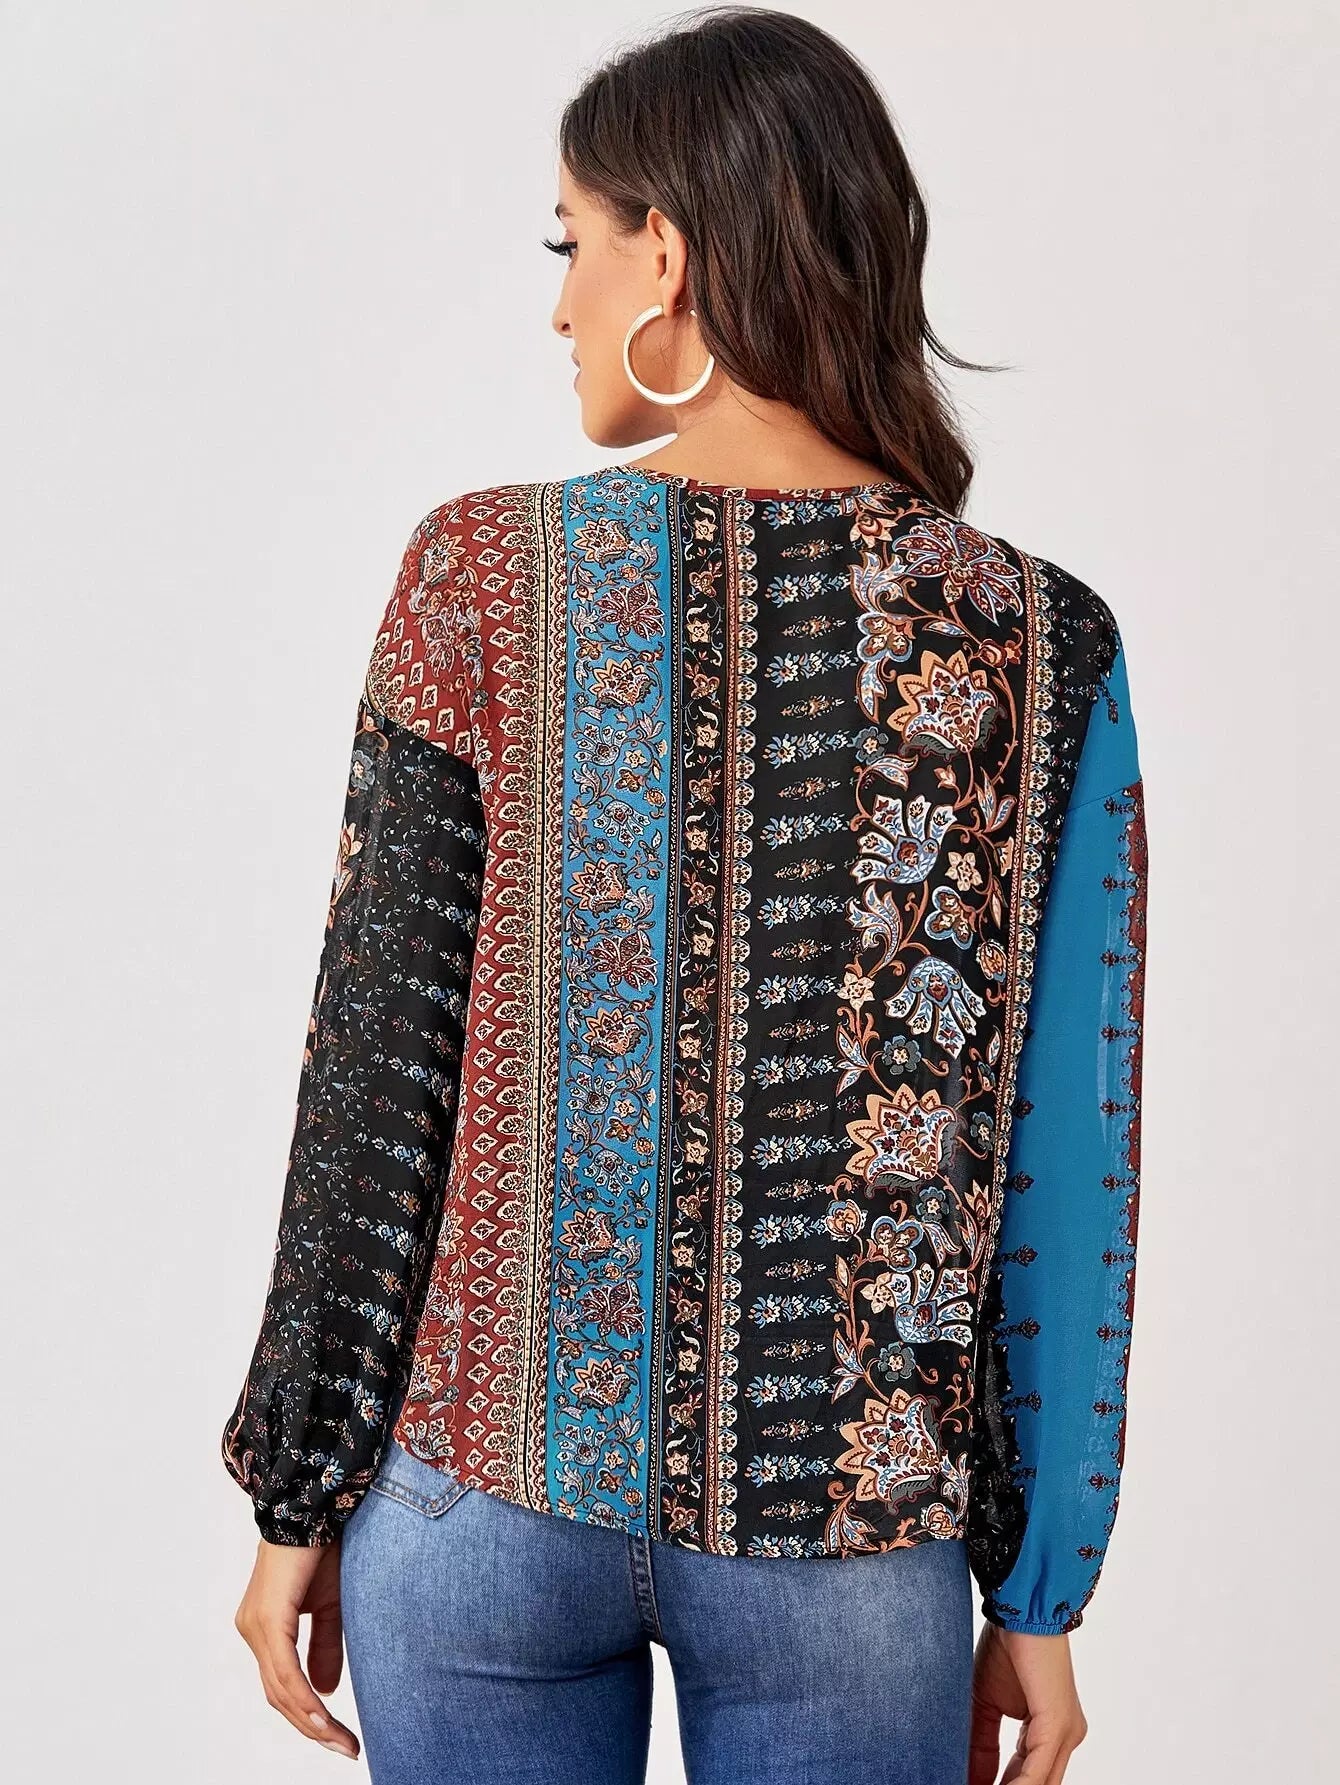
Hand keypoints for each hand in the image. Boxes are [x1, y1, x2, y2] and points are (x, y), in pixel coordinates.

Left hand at [233, 1536, 360, 1760]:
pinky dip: (303, 1697)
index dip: (311, 1717)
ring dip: (312, 1721)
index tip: (342, 1740)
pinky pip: (283, 1670)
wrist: (315, 1504)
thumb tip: (327, 1690)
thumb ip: (325, 1646)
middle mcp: (253, 1631)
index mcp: (266, 1629)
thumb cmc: (322, 1548)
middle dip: (314, 1728)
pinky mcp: (267, 1618)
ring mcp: (256, 1626)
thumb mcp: (332, 1605)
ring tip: (341, 1742)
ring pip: (280, 1690)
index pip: (285, 1687)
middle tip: (346, 1749)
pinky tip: (322, 1716)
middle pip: (280, 1697)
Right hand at [969, 1623, 1086, 1783]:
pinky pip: (1037, 1773)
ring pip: (1039, 1784)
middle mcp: (1065, 1737)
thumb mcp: (986, 1704)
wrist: (1021, 1607)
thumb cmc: (1008, 1646)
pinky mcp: (1058, 1727)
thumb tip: (971, 1778)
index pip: (1026, 1777)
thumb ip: (981, 1743)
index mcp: (1051, 1732)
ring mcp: (1065, 1734)